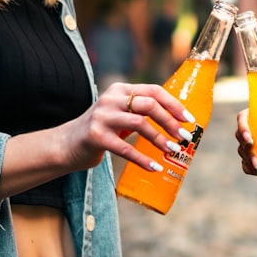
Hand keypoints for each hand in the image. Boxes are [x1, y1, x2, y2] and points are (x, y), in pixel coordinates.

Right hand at [60, 82, 194, 172]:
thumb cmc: (102, 130)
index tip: (189, 119)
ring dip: (160, 139)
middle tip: (184, 137)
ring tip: (172, 151)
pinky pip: (125, 148)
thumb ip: (141, 111)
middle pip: (149, 105)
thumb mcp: (119, 113)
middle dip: (170, 121)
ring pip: (139, 124)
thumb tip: (178, 122)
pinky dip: (142, 159)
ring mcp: (102, 117)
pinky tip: (154, 167)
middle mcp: (111, 99)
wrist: (66, 144)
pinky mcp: (95, 136)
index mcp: (121, 89)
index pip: (154, 91)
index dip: (174, 105)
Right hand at [234, 109, 256, 180]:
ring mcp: (254, 146)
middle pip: (240, 136)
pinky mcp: (256, 160)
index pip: (244, 117)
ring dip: (249, 161)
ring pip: (242, 151)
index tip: (250, 138)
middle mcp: (256, 130)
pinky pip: (246, 165)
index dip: (242, 126)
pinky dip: (250, 170)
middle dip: (246, 149)